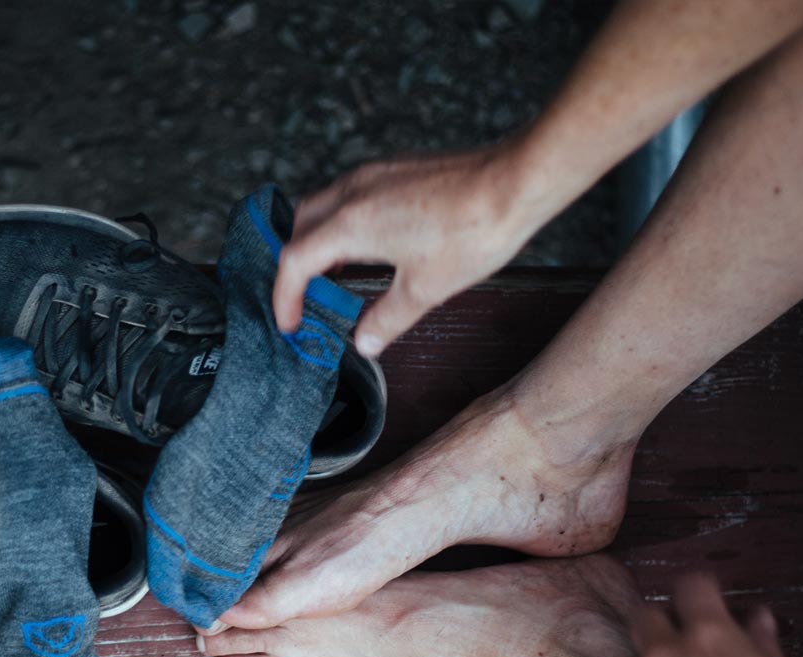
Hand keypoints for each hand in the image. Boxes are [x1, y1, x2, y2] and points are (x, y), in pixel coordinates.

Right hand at [273, 143, 547, 356]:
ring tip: (335, 275)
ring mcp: (372, 175)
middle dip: (295, 266)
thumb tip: (364, 342)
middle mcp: (352, 193)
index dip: (286, 298)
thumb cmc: (473, 231)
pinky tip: (368, 246)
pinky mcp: (393, 168)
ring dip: (318, 241)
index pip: (294, 263)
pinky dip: (342, 223)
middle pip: (298, 228)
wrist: (516, 182)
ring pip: (322, 206)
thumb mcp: (424, 290)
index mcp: (349, 224)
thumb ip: (385, 320)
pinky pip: (349, 195)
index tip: (292, 323)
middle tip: (307, 298)